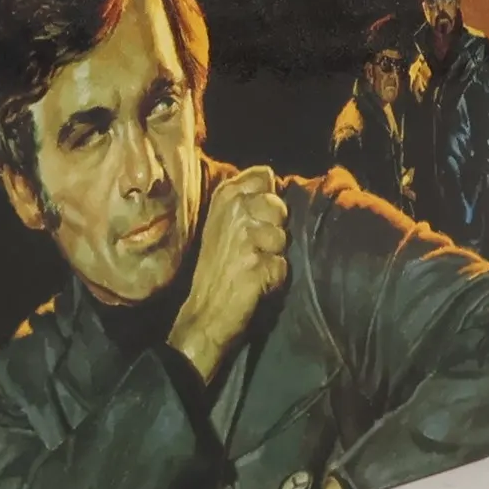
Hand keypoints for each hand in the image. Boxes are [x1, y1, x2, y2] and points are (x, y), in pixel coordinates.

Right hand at [167, 166, 288, 384]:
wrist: (205, 313)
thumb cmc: (217, 267)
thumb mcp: (221, 223)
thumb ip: (244, 200)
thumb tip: (275, 182)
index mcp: (224, 195)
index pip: (265, 175)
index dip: (269, 197)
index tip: (254, 218)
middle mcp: (234, 210)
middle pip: (280, 205)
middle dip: (274, 229)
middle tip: (251, 249)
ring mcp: (246, 236)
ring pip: (283, 237)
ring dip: (274, 256)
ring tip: (251, 266)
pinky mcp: (258, 264)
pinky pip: (283, 265)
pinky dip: (274, 277)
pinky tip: (255, 283)